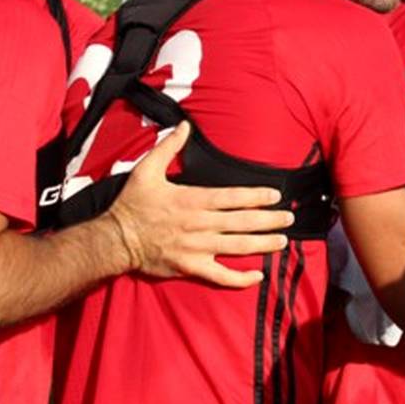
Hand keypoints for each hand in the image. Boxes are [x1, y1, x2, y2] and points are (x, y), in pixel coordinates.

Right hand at [106, 122, 292, 287]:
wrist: (115, 239)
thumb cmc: (132, 204)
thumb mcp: (146, 169)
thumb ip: (169, 147)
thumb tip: (184, 125)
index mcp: (193, 200)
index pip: (234, 198)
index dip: (257, 197)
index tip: (276, 195)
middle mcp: (200, 224)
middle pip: (243, 222)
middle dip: (270, 220)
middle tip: (289, 219)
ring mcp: (197, 248)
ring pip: (238, 247)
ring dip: (263, 244)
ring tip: (282, 242)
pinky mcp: (191, 267)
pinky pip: (221, 276)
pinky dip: (241, 278)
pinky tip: (258, 275)